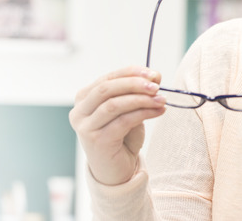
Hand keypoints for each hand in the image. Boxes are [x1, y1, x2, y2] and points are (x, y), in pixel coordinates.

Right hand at [69, 66, 165, 185]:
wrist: (116, 169)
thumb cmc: (122, 137)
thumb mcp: (131, 109)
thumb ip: (139, 92)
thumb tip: (156, 75)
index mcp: (84, 99)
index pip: (107, 78)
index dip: (130, 72)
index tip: (153, 73)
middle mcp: (80, 112)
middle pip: (106, 89)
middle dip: (134, 84)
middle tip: (156, 86)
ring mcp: (86, 127)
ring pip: (114, 104)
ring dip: (142, 99)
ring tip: (161, 99)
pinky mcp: (97, 141)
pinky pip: (123, 121)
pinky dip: (144, 113)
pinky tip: (159, 111)